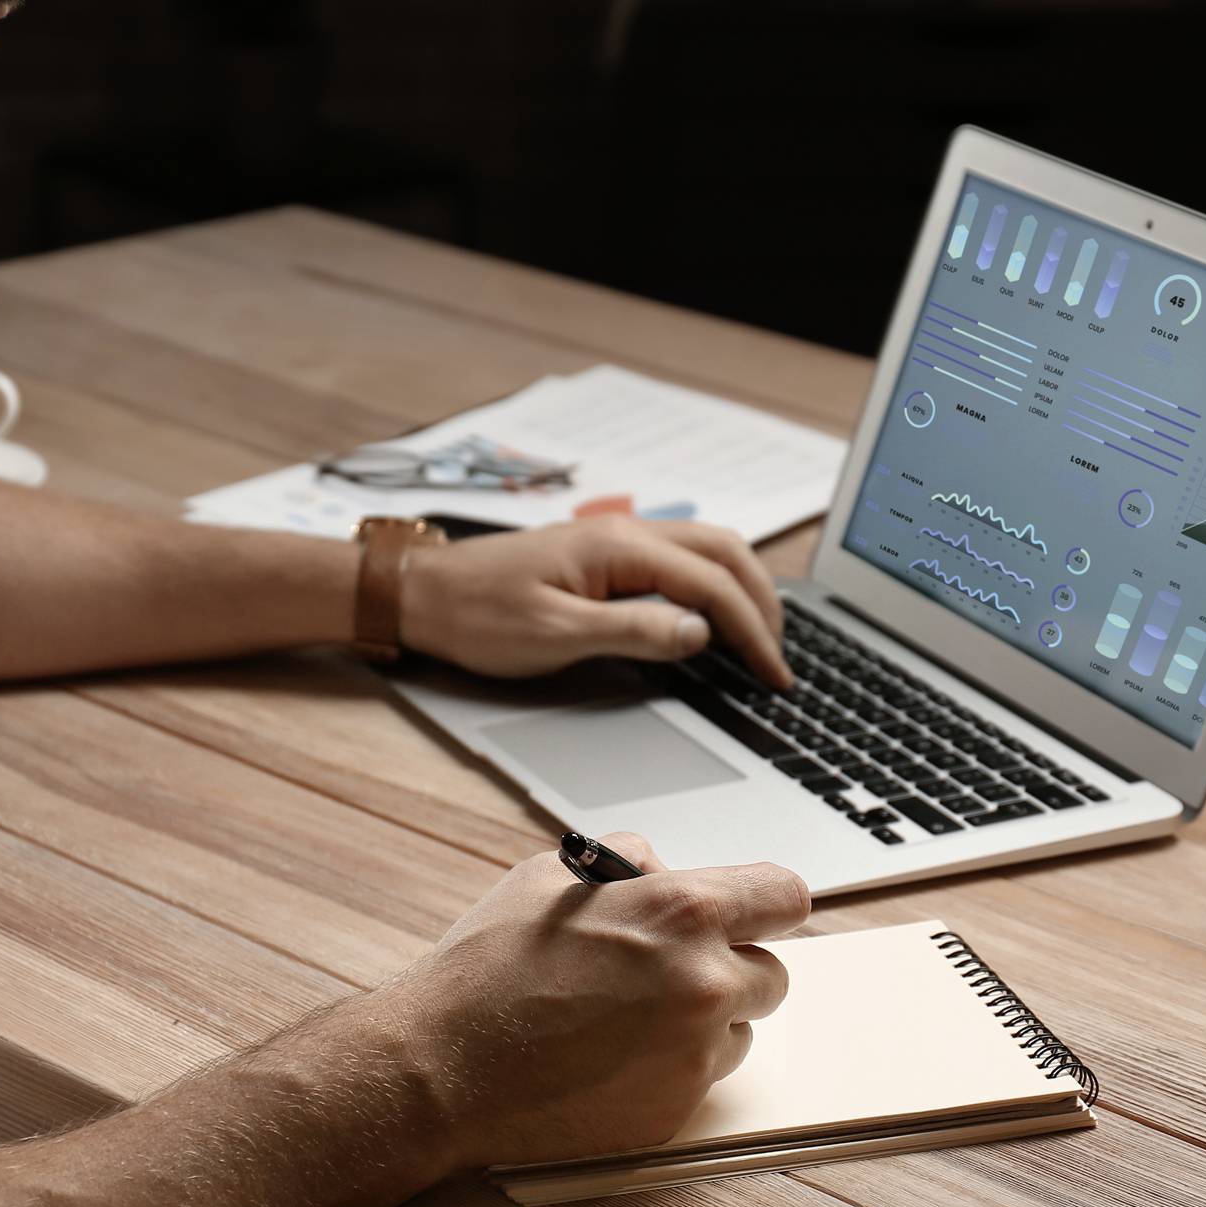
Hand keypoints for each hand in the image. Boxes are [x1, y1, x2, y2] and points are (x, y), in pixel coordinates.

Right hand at [357, 833, 809, 1170]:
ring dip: (702, 1024)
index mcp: (684, 913)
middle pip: (771, 974)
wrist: (441, 1066)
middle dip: (730, 969)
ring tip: (623, 1020)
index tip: (756, 913)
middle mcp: (705, 984)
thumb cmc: (488, 967)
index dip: (766, 903)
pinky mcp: (674, 1111)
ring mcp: (693, 1055)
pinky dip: (667, 1070)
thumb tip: (665, 870)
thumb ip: (629, 862)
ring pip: (738, 1032)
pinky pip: (699, 1081)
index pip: (785, 896)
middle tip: (667, 973)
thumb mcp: (550, 876)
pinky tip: (607, 1059)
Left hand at [401, 516, 794, 686]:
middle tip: (780, 659)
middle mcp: (627, 533)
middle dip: (764, 604)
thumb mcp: (556, 635)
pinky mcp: (606, 556)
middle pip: (726, 552)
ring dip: (743, 589)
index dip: (753, 630)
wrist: (424, 593)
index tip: (775, 674)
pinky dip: (714, 585)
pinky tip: (714, 617)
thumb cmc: (478, 616)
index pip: (713, 583)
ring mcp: (618, 540)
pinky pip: (680, 560)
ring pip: (707, 550)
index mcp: (621, 548)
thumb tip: (700, 631)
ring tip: (761, 638)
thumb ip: (633, 631)